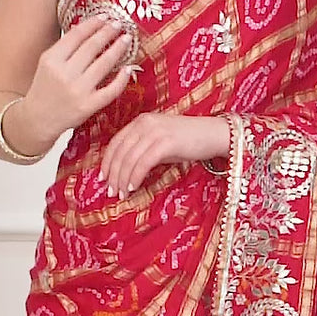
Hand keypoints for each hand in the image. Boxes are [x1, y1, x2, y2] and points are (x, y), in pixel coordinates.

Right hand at [7, 14, 134, 154]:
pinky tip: (128, 69)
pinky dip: (121, 78)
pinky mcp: (88, 106)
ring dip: (118, 49)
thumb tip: (86, 28)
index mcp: (52, 60)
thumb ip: (64, 48)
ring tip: (126, 39)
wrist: (37, 120)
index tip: (105, 16)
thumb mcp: (46, 64)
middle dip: (108, 32)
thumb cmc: (44, 89)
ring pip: (104, 64)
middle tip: (119, 24)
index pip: (76, 35)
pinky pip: (110, 90)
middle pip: (92, 47)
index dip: (93, 23)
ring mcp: (78, 91)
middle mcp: (64, 74)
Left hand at [101, 112, 231, 197]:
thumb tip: (123, 172)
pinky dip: (135, 177)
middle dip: (113, 175)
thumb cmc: (188, 141)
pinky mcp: (166, 142)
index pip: (115, 142)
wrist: (213, 134)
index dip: (107, 162)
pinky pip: (143, 163)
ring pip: (129, 159)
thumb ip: (141, 150)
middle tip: (111, 192)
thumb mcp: (160, 141)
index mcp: (141, 121)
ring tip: (122, 194)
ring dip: (123, 180)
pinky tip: (133, 188)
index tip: (103, 179)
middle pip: (120, 152)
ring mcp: (156, 131)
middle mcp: (145, 123)